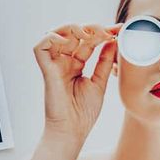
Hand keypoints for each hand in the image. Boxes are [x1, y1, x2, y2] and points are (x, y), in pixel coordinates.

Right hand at [29, 24, 115, 143]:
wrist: (72, 131)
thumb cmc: (83, 113)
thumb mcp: (100, 82)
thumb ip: (105, 62)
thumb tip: (113, 41)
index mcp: (75, 65)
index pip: (87, 41)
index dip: (102, 32)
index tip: (119, 29)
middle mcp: (63, 62)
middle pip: (72, 34)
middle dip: (91, 28)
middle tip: (107, 31)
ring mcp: (54, 65)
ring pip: (55, 34)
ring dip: (73, 28)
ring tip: (90, 34)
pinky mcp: (46, 71)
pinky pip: (41, 46)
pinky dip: (53, 37)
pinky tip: (71, 40)